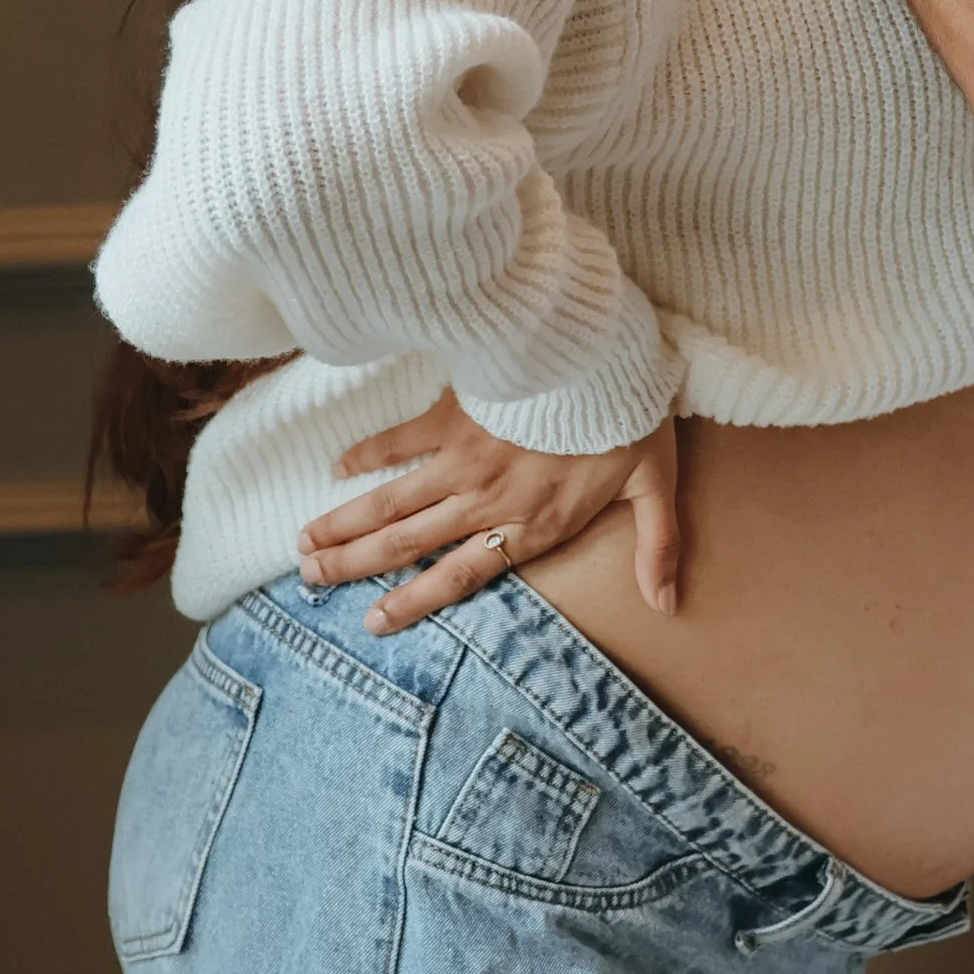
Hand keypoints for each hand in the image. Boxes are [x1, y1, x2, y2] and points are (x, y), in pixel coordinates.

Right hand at [294, 390, 680, 631]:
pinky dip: (366, 454)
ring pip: (392, 502)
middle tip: (310, 581)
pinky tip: (337, 468)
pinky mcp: (453, 415)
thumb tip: (668, 605)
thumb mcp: (657, 486)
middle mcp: (487, 499)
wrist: (604, 353)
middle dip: (355, 565)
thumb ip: (656, 548)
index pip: (460, 575)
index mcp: (531, 525)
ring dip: (345, 524)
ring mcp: (464, 458)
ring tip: (305, 544)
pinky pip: (399, 440)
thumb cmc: (632, 419)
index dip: (413, 601)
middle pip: (408, 543)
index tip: (373, 620)